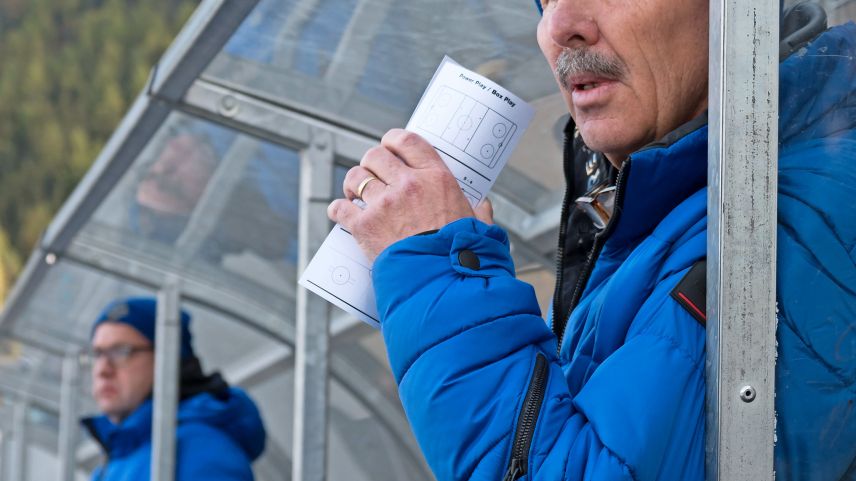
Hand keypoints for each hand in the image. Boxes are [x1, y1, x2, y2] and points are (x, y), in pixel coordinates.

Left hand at [328, 129, 492, 261]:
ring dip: (352, 183)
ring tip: (355, 194)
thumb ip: (479, 214)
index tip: (389, 147)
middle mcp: (408, 185)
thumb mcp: (479, 228)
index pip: (408, 141)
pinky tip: (342, 213)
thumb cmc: (463, 256)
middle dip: (370, 162)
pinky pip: (340, 208)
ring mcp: (384, 204)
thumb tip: (482, 206)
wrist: (442, 283)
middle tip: (372, 174)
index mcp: (437, 178)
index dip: (393, 140)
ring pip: (355, 177)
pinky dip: (338, 209)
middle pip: (376, 155)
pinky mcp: (365, 226)